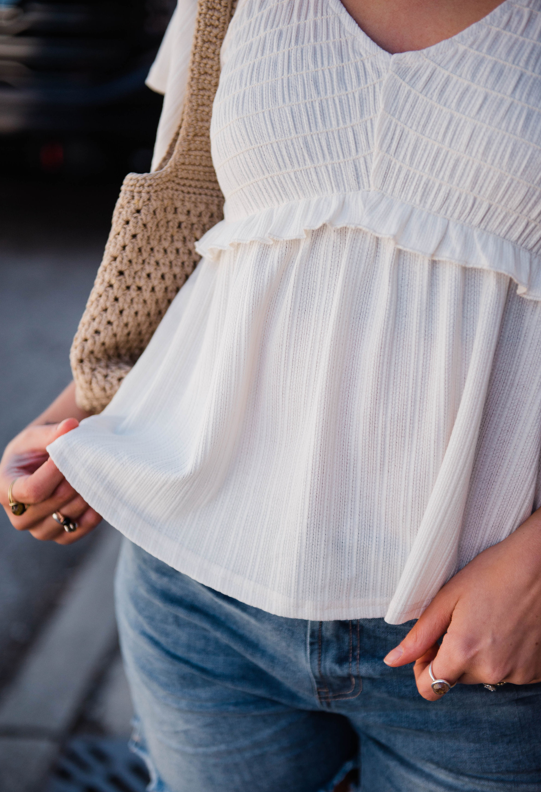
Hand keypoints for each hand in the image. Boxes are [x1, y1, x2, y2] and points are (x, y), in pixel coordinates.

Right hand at [0, 419, 101, 544]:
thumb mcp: (35, 437)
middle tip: (90, 460)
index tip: (70, 453)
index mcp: (5, 491)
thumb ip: (52, 433)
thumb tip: (71, 425)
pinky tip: (101, 493)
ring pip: (68, 516)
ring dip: (86, 494)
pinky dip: (93, 512)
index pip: (32, 490)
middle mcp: (19, 517)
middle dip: (75, 478)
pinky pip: (79, 529)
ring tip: (96, 473)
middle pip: (54, 501)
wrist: (39, 468)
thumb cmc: (33, 451)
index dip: (54, 473)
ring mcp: (39, 530)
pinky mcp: (59, 536)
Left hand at [384, 510, 540, 699]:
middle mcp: (492, 671)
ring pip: (483, 674)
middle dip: (452, 655)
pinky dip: (504, 655)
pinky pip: (509, 671)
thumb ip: (419, 635)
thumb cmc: (493, 572)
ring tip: (488, 619)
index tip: (428, 646)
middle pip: (456, 678)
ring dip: (479, 655)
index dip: (422, 668)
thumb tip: (392, 661)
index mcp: (464, 652)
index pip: (429, 688)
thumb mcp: (448, 598)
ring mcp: (518, 673)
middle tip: (461, 621)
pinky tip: (508, 626)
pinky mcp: (537, 672)